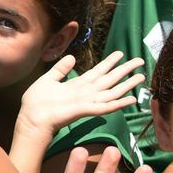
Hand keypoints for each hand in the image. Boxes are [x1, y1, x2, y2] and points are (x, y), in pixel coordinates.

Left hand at [16, 52, 144, 143]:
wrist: (31, 118)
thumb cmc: (36, 102)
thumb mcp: (48, 79)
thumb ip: (60, 69)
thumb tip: (72, 57)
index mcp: (77, 85)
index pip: (97, 71)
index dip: (109, 62)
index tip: (121, 53)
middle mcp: (86, 93)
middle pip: (109, 79)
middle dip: (125, 70)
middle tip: (140, 61)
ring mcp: (87, 102)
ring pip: (112, 91)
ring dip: (127, 85)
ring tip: (142, 77)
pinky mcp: (86, 110)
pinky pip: (106, 106)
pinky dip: (119, 103)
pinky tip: (132, 99)